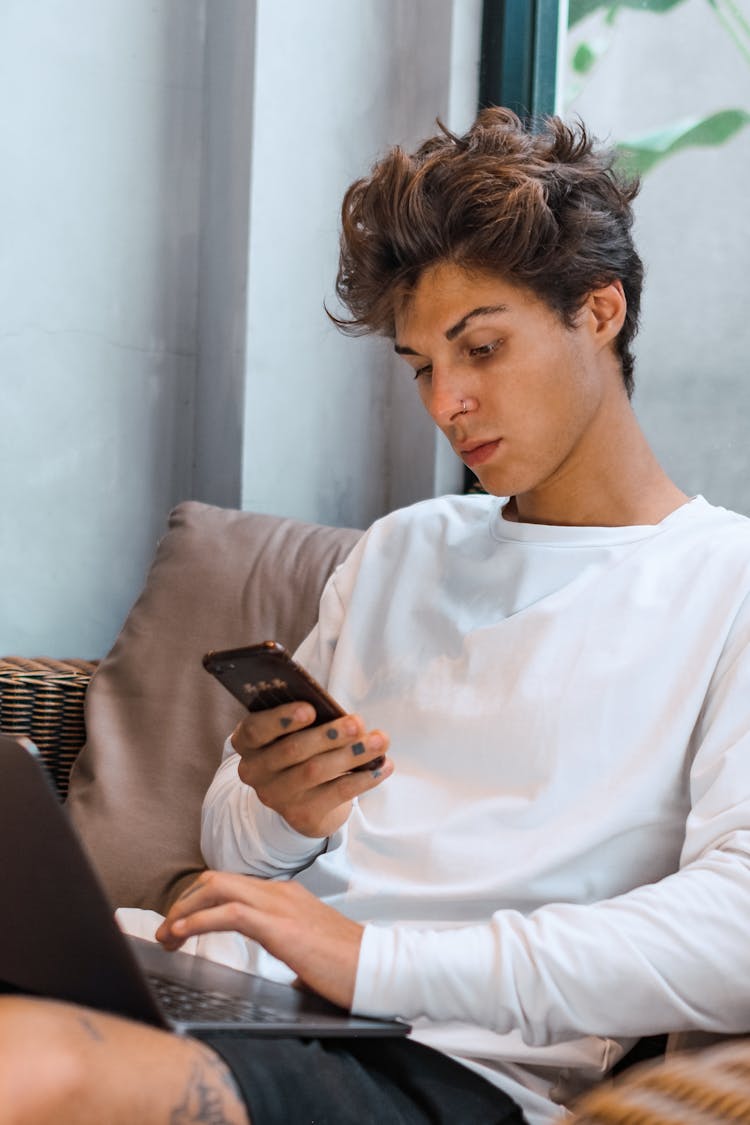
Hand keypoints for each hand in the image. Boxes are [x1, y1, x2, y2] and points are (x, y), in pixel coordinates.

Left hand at [156, 871, 362, 1009]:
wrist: (379, 969)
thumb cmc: (349, 968)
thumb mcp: (311, 955)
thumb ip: (295, 955)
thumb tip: (291, 978)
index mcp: (286, 898)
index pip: (231, 885)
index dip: (198, 902)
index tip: (179, 925)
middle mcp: (280, 893)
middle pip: (216, 879)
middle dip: (184, 902)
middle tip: (166, 931)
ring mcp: (280, 905)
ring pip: (217, 887)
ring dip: (183, 910)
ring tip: (165, 935)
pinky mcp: (280, 926)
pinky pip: (229, 912)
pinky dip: (197, 919)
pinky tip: (182, 933)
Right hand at [230, 702, 391, 837]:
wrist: (299, 797)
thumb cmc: (300, 747)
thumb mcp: (292, 731)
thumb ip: (307, 720)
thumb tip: (347, 719)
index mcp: (247, 743)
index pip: (255, 730)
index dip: (281, 719)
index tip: (310, 709)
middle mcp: (255, 772)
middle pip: (291, 751)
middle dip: (328, 735)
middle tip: (357, 722)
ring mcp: (277, 797)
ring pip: (316, 772)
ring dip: (352, 754)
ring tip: (380, 740)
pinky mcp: (302, 816)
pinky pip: (337, 794)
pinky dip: (364, 778)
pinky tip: (383, 766)